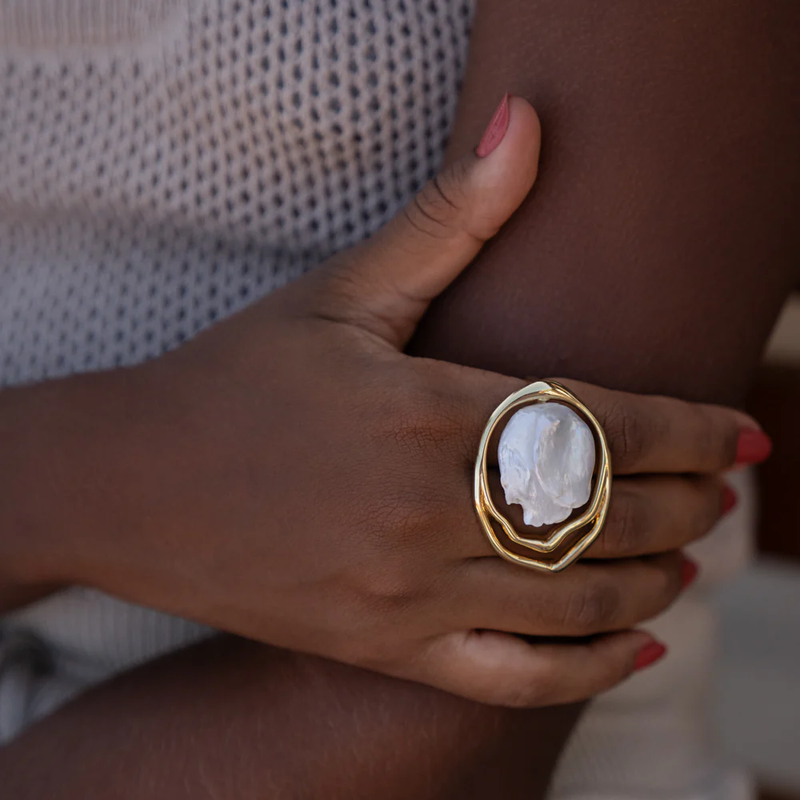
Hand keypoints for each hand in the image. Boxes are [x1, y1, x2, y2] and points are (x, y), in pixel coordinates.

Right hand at [71, 96, 763, 706]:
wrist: (134, 484)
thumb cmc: (234, 381)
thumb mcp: (337, 292)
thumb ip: (446, 218)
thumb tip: (527, 122)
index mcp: (425, 414)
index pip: (604, 428)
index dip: (693, 431)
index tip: (745, 433)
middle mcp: (425, 511)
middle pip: (606, 518)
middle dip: (691, 504)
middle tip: (728, 489)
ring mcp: (405, 593)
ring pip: (575, 602)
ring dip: (657, 578)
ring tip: (692, 556)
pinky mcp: (382, 647)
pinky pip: (510, 679)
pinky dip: (586, 668)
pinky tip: (634, 643)